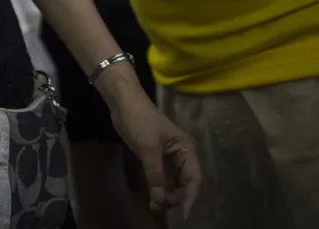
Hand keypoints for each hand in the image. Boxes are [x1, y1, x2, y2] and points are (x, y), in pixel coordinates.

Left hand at [109, 94, 200, 216]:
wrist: (124, 104)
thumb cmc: (140, 120)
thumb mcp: (148, 147)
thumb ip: (155, 174)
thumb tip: (161, 199)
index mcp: (186, 149)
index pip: (194, 178)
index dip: (191, 197)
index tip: (185, 214)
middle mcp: (181, 155)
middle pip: (185, 183)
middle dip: (175, 196)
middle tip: (160, 205)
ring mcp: (168, 157)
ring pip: (172, 183)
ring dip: (166, 195)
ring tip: (154, 206)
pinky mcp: (155, 158)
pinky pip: (161, 178)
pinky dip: (158, 188)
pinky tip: (153, 199)